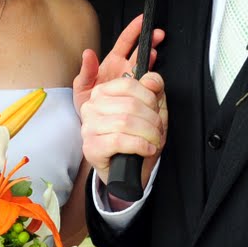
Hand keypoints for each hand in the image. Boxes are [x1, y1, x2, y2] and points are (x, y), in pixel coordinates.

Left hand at [72, 14, 163, 114]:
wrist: (95, 128)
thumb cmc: (87, 105)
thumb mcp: (82, 87)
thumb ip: (86, 70)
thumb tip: (88, 53)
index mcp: (112, 63)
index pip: (126, 41)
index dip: (134, 30)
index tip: (143, 20)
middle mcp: (126, 70)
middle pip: (141, 51)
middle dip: (150, 41)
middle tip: (158, 34)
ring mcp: (134, 82)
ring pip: (147, 67)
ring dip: (152, 59)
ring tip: (154, 54)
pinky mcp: (139, 95)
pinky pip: (148, 86)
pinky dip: (152, 81)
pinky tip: (151, 78)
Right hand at [77, 15, 167, 190]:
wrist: (130, 169)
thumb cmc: (139, 136)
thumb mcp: (152, 108)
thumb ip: (153, 87)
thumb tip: (150, 78)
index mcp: (105, 90)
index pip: (129, 82)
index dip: (150, 96)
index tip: (157, 108)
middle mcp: (92, 105)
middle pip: (130, 103)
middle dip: (153, 119)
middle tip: (158, 129)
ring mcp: (89, 126)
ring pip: (126, 122)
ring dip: (149, 134)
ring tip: (153, 140)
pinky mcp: (90, 147)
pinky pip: (120, 140)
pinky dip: (140, 145)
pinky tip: (146, 149)